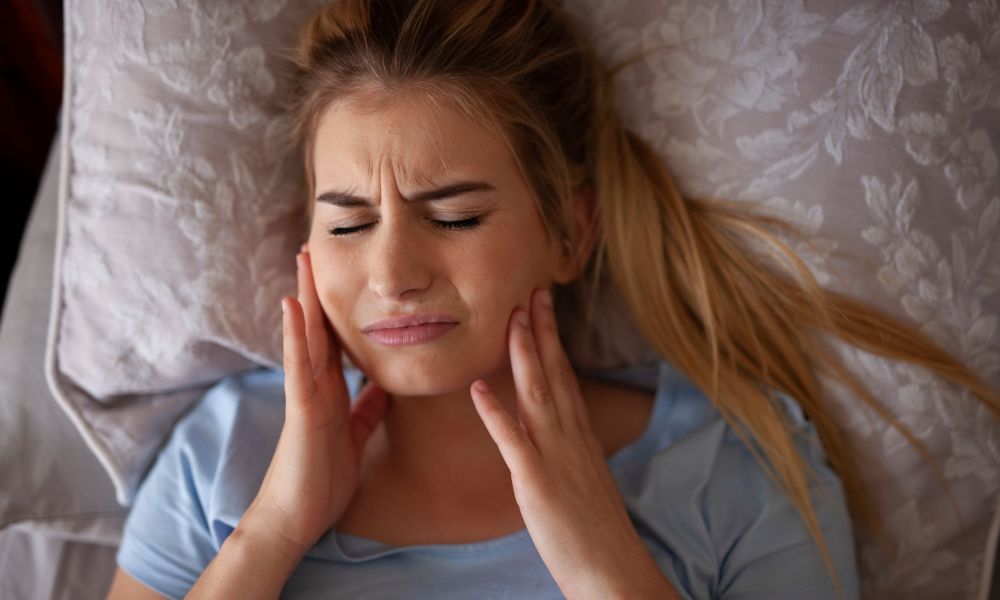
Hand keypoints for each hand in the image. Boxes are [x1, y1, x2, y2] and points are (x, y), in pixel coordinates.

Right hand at [245, 244, 387, 555]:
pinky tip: (294, 306)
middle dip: (318, 290)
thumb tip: (384, 386)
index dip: (339, 308)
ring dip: (305, 297)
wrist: (297, 518)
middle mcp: (315, 386)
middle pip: (318, 329)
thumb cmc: (323, 480)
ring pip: (305, 338)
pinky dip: (297, 336)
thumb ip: (366, 410)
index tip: (345, 274)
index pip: (335, 341)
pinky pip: (299, 367)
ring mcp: (305, 395)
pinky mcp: (300, 411)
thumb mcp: (355, 437)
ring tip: (304, 259)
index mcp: (330, 392)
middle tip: (317, 248)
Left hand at [470, 287, 676, 598]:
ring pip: (536, 393)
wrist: (611, 568)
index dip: (553, 339)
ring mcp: (554, 457)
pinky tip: (477, 388)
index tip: (543, 307)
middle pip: (554, 373)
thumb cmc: (596, 530)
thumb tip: (558, 432)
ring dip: (522, 354)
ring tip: (510, 319)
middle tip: (530, 291)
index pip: (565, 376)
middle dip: (541, 330)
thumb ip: (569, 450)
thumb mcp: (586, 478)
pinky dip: (494, 412)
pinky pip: (513, 441)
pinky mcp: (536, 482)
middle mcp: (570, 437)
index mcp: (580, 435)